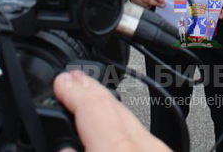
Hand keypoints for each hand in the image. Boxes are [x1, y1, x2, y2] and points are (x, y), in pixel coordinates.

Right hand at [53, 70, 170, 151]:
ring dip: (108, 104)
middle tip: (73, 77)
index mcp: (118, 151)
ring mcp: (161, 151)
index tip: (61, 80)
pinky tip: (119, 125)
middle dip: (91, 89)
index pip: (92, 108)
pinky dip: (125, 122)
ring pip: (132, 118)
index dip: (73, 91)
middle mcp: (146, 148)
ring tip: (90, 95)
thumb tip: (64, 148)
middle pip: (115, 107)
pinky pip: (144, 133)